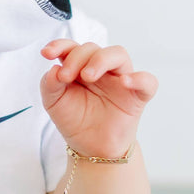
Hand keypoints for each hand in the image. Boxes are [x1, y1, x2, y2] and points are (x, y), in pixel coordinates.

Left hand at [39, 40, 157, 158]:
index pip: (72, 47)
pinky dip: (139, 79)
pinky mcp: (137, 96)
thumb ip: (49, 85)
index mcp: (80, 67)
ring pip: (119, 54)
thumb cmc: (75, 120)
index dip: (60, 45)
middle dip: (76, 58)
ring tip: (87, 76)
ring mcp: (121, 80)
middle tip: (66, 77)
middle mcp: (101, 69)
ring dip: (101, 60)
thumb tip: (54, 68)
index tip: (46, 54)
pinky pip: (147, 81)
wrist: (91, 148)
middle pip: (93, 48)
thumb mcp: (54, 103)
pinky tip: (125, 82)